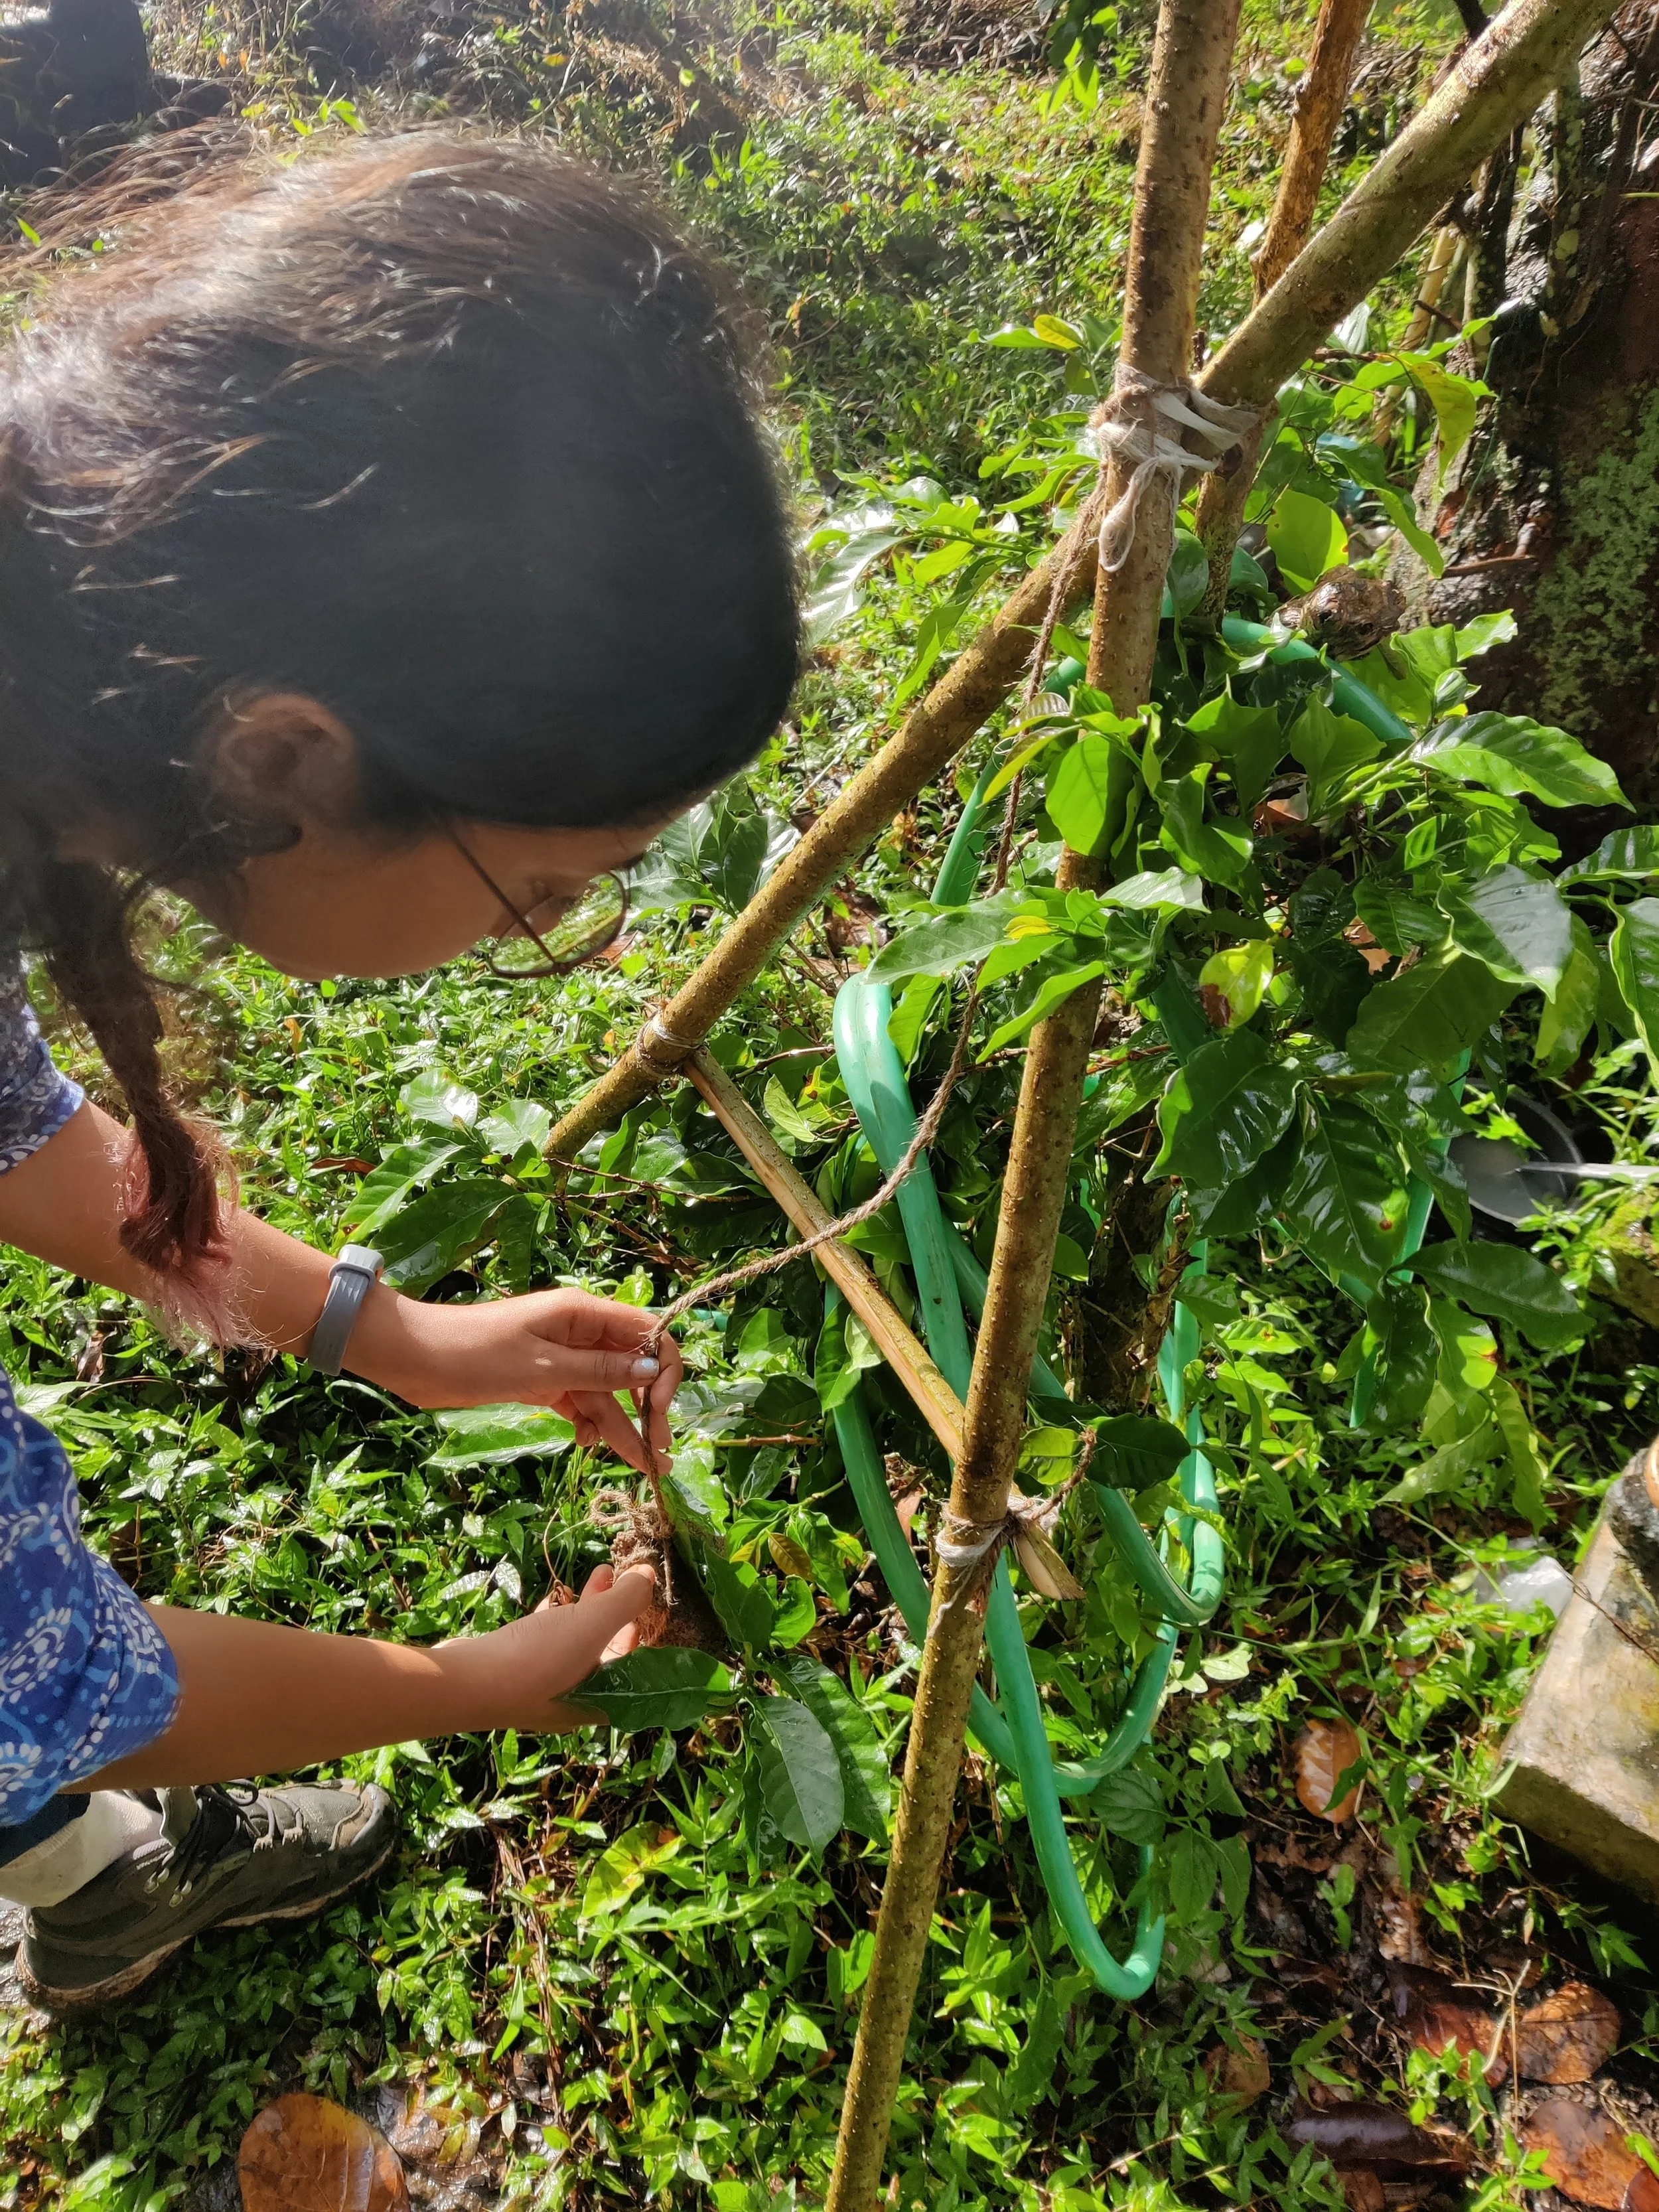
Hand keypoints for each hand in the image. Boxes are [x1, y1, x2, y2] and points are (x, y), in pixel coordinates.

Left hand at [348, 1286, 681, 1472]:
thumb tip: (651, 1371)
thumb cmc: (477, 1353)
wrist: (416, 1360)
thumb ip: (600, 1372)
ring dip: (623, 1427)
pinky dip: (589, 1424)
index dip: (662, 1370)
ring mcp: (563, 1359)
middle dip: (649, 1408)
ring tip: (646, 1467)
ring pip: (606, 1394)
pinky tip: (588, 1444)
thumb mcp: (543, 1368)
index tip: (658, 1408)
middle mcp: (581, 1334)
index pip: (648, 1334)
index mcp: (585, 1314)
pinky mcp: (544, 1381)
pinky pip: (581, 1402)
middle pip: (631, 1369)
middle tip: (660, 1452)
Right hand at [441, 1564, 656, 1730]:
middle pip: (607, 1653)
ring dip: (590, 1608)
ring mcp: (541, 1689)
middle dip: (617, 1612)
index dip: (644, 1636)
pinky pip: (545, 1642)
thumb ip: (627, 1600)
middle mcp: (573, 1701)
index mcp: (600, 1702)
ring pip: (576, 1644)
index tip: (645, 1604)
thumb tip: (648, 1577)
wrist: (465, 1682)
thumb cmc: (539, 1660)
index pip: (635, 1672)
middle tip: (623, 1577)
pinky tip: (555, 1598)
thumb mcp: (593, 1624)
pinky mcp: (514, 1673)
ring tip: (600, 1572)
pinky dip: (556, 1619)